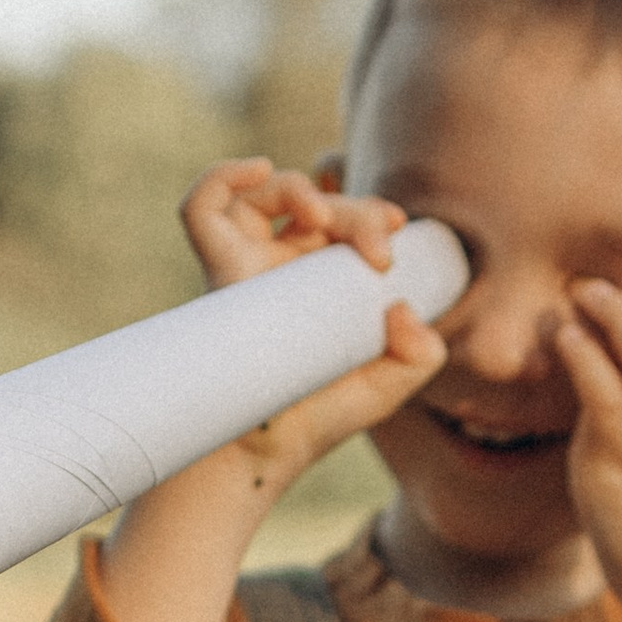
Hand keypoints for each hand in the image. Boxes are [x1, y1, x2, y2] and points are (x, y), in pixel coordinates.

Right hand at [90, 163, 448, 621]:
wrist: (262, 452)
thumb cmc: (315, 422)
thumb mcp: (387, 389)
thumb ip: (419, 354)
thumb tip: (402, 308)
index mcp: (314, 284)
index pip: (338, 221)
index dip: (368, 211)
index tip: (398, 229)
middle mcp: (276, 268)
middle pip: (314, 204)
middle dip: (353, 210)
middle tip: (378, 251)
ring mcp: (243, 266)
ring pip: (264, 193)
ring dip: (299, 188)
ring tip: (320, 217)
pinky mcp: (215, 272)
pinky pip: (201, 206)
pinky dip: (224, 174)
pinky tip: (258, 170)